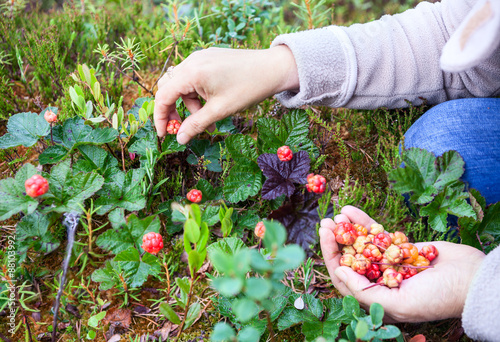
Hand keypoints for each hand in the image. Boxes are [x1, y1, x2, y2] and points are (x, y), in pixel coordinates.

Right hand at [154, 46, 298, 143]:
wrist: (273, 68)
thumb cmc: (248, 88)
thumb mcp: (220, 110)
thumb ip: (196, 124)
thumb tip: (180, 139)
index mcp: (192, 72)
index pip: (163, 95)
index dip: (160, 116)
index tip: (164, 134)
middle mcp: (192, 61)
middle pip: (169, 88)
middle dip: (173, 110)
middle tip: (183, 128)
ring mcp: (200, 57)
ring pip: (183, 85)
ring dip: (190, 105)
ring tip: (210, 122)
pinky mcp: (209, 58)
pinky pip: (194, 78)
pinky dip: (198, 94)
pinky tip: (213, 106)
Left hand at [319, 205, 484, 322]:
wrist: (473, 279)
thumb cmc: (438, 297)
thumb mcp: (400, 303)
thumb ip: (366, 291)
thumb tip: (339, 272)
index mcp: (376, 298)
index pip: (345, 278)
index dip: (331, 256)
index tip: (324, 236)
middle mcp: (379, 280)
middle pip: (350, 259)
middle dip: (336, 241)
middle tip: (325, 223)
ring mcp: (389, 262)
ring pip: (361, 244)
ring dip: (347, 229)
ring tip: (336, 215)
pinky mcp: (399, 247)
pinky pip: (376, 234)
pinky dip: (363, 222)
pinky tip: (349, 210)